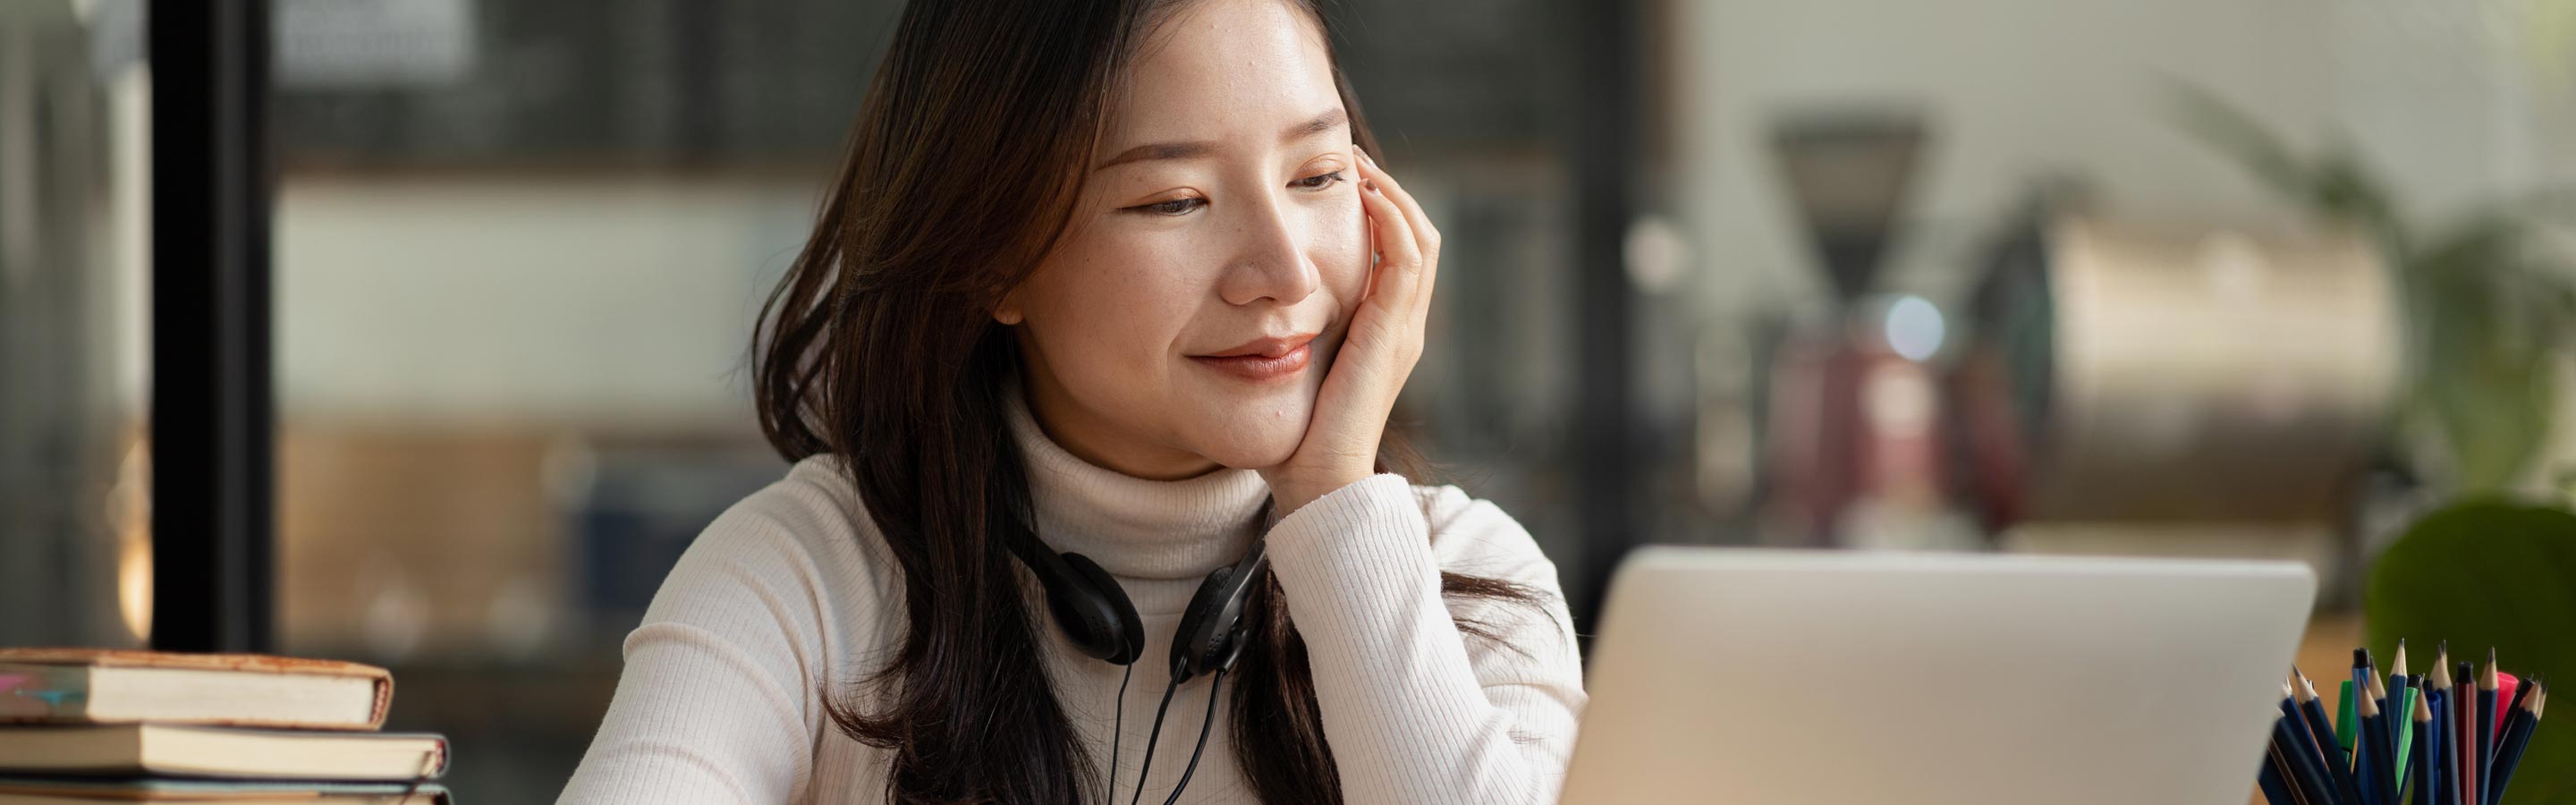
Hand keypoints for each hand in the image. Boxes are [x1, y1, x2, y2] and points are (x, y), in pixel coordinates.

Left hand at [1258, 147, 1440, 516]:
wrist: (1318, 478)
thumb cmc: (1298, 432)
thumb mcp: (1296, 362)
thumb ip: (1291, 330)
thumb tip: (1252, 300)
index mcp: (1385, 330)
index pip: (1400, 252)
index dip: (1379, 210)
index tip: (1342, 179)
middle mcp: (1403, 324)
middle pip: (1419, 236)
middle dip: (1388, 191)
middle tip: (1351, 160)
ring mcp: (1403, 329)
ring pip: (1420, 240)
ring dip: (1391, 196)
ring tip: (1356, 166)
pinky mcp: (1391, 334)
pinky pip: (1405, 261)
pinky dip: (1389, 222)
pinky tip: (1362, 197)